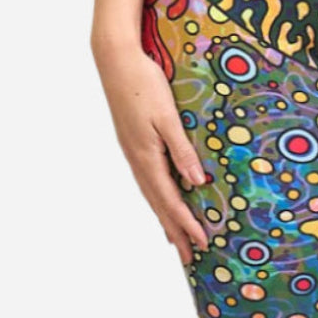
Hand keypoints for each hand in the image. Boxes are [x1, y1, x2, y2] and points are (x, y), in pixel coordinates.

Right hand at [92, 38, 210, 264]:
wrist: (115, 59)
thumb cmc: (143, 83)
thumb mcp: (167, 116)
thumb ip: (182, 150)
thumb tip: (196, 182)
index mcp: (146, 157)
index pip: (171, 200)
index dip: (187, 224)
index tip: (202, 243)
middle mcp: (137, 160)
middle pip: (159, 205)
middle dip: (175, 232)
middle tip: (190, 257)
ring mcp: (133, 153)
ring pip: (152, 195)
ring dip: (165, 219)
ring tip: (176, 240)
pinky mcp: (133, 144)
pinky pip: (148, 182)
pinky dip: (157, 199)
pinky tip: (162, 202)